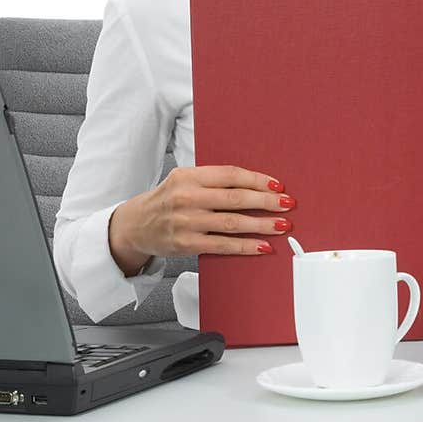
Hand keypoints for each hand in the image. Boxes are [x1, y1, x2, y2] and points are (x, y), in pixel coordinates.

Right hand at [127, 164, 295, 256]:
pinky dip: (245, 246)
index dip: (257, 179)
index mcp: (188, 176)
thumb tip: (254, 185)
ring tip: (282, 225)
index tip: (277, 185)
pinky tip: (262, 246)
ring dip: (261, 224)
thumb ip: (212, 181)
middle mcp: (186, 197)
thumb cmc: (166, 201)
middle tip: (287, 203)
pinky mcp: (186, 243)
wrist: (135, 226)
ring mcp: (186, 221)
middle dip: (266, 201)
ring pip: (232, 222)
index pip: (230, 175)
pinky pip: (223, 245)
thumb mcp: (183, 181)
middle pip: (235, 198)